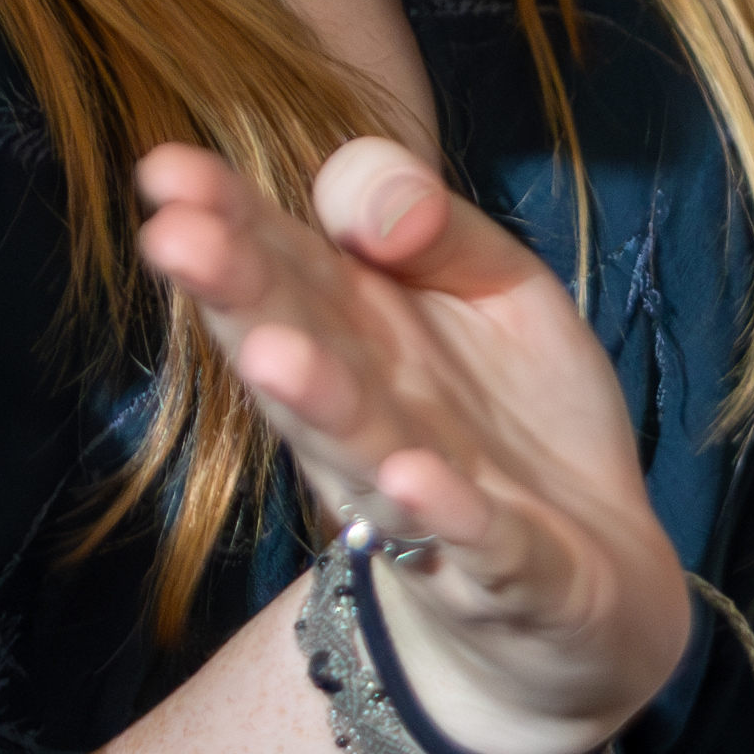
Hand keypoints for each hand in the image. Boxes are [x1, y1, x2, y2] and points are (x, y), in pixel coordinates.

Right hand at [138, 135, 687, 753]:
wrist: (589, 584)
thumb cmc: (511, 420)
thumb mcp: (497, 285)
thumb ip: (435, 226)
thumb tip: (378, 203)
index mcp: (363, 333)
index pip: (283, 264)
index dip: (227, 217)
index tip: (164, 168)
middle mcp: (371, 416)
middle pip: (296, 347)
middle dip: (238, 295)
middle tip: (172, 239)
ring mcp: (426, 501)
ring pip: (360, 447)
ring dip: (318, 403)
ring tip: (275, 353)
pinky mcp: (503, 570)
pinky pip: (472, 543)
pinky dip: (442, 516)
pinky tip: (415, 479)